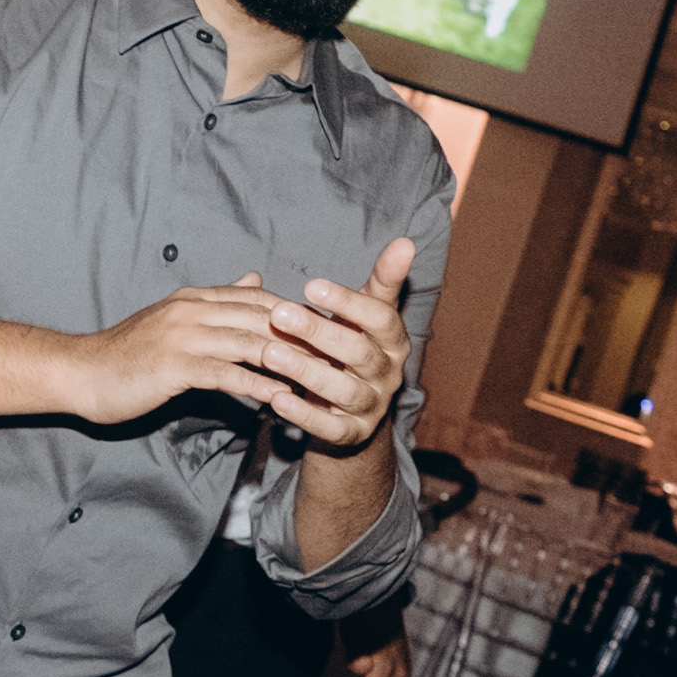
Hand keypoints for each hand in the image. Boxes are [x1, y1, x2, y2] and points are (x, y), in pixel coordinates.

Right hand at [68, 276, 305, 422]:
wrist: (82, 373)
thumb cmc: (128, 353)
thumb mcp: (174, 318)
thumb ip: (216, 301)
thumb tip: (255, 279)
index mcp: (194, 298)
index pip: (257, 298)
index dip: (295, 312)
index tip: (326, 329)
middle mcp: (192, 310)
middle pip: (261, 317)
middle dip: (302, 336)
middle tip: (337, 355)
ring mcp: (184, 336)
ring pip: (249, 342)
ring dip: (288, 360)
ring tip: (320, 378)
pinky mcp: (176, 366)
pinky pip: (228, 374)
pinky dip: (258, 385)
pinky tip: (281, 398)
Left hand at [247, 235, 419, 452]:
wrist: (353, 407)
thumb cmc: (354, 344)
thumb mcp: (367, 312)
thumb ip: (382, 280)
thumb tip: (405, 241)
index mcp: (394, 340)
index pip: (380, 318)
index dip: (349, 302)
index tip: (312, 286)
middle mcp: (389, 374)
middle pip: (358, 352)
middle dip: (318, 332)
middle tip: (280, 314)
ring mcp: (372, 406)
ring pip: (343, 390)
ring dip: (306, 371)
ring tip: (271, 353)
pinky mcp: (353, 434)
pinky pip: (330, 428)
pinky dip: (304, 416)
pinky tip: (276, 400)